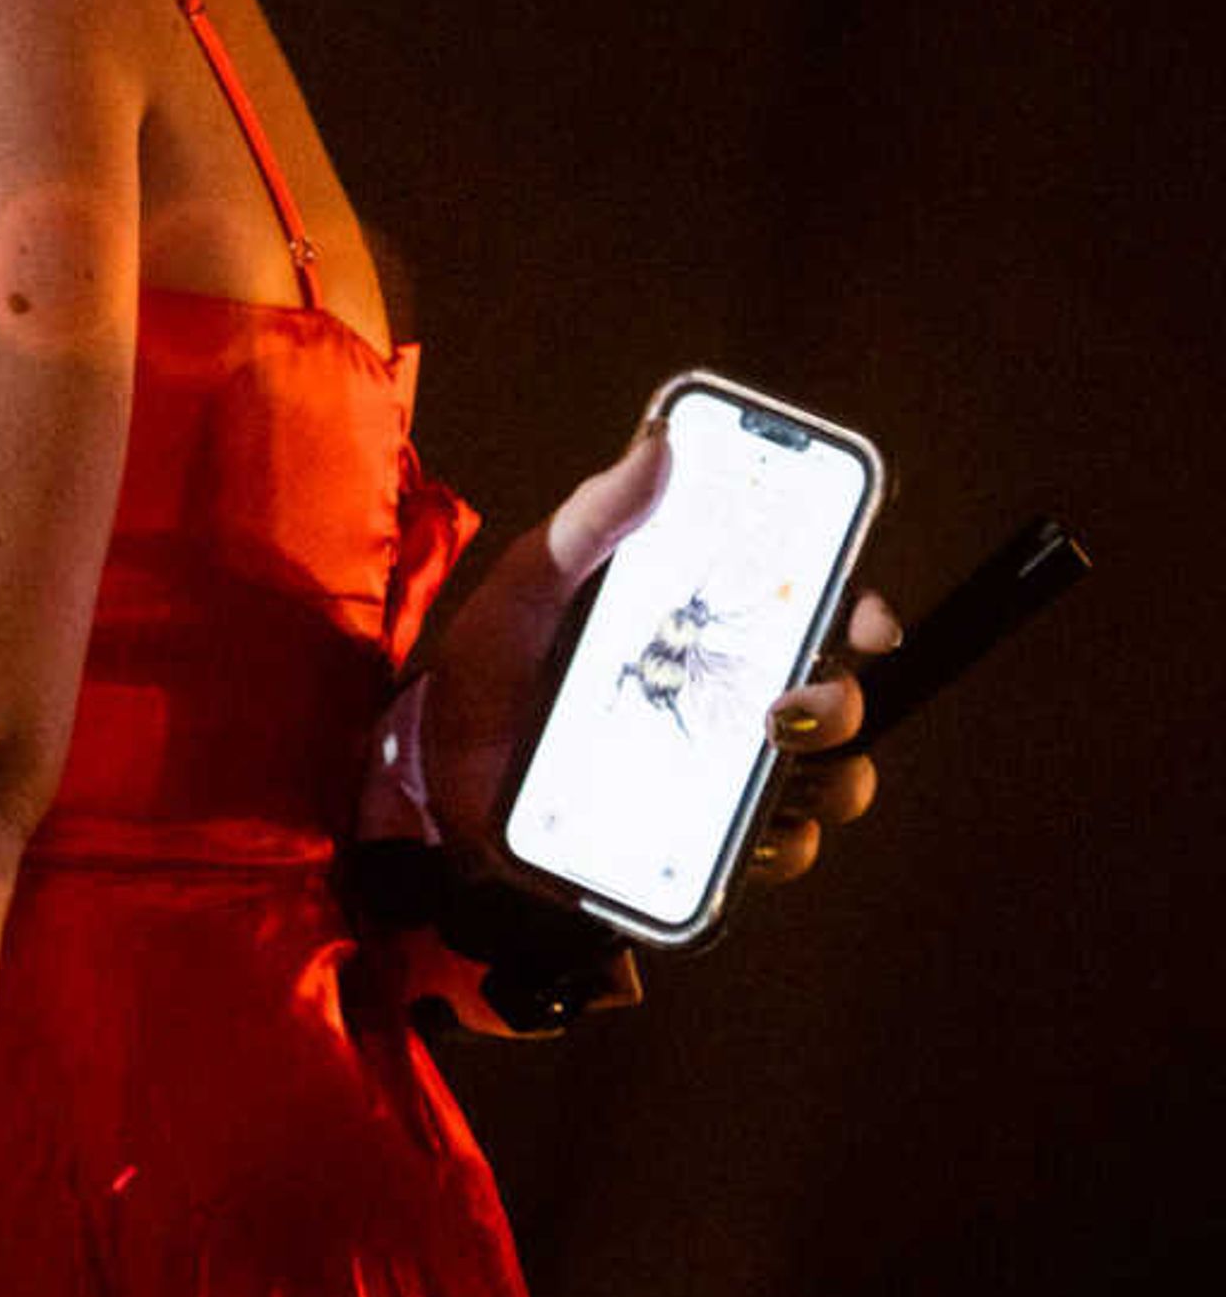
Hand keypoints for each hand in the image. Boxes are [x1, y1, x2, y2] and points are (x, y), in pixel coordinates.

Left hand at [419, 422, 891, 885]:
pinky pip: (771, 852)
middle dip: (841, 704)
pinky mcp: (697, 841)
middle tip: (787, 708)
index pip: (816, 610)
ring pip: (827, 782)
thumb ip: (591, 519)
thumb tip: (659, 444)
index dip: (862, 609)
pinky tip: (741, 834)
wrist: (431, 774)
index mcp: (703, 629)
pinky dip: (774, 847)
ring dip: (826, 781)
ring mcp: (722, 773)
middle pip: (839, 699)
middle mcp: (730, 698)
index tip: (865, 620)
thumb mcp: (530, 584)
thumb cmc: (489, 667)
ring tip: (770, 770)